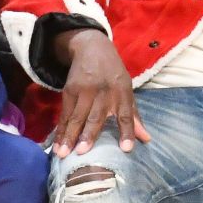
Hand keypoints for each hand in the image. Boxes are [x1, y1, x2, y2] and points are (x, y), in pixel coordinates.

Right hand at [53, 29, 150, 158]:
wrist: (92, 49)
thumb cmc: (114, 75)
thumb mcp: (127, 89)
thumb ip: (134, 116)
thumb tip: (146, 139)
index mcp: (123, 92)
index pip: (126, 114)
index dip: (127, 131)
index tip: (126, 149)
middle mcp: (105, 91)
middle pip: (96, 115)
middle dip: (89, 133)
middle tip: (82, 152)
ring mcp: (85, 90)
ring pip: (77, 116)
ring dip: (70, 135)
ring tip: (63, 153)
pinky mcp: (70, 90)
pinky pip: (65, 114)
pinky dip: (60, 130)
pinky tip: (57, 143)